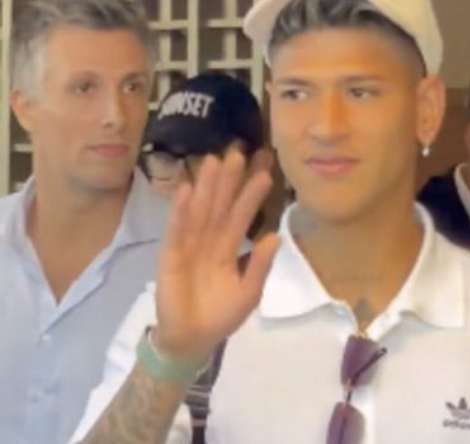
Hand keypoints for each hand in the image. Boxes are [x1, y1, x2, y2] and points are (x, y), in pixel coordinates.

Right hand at [153, 150, 279, 360]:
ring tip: (214, 161)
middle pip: (220, 204)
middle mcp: (210, 240)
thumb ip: (259, 266)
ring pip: (200, 210)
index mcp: (229, 247)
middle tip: (238, 151)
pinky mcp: (171, 255)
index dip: (252, 193)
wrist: (192, 340)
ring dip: (205, 187)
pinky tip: (185, 189)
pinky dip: (180, 210)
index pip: (242, 215)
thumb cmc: (221, 315)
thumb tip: (275, 237)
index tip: (265, 169)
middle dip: (229, 180)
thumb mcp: (248, 292)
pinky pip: (177, 230)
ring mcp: (189, 245)